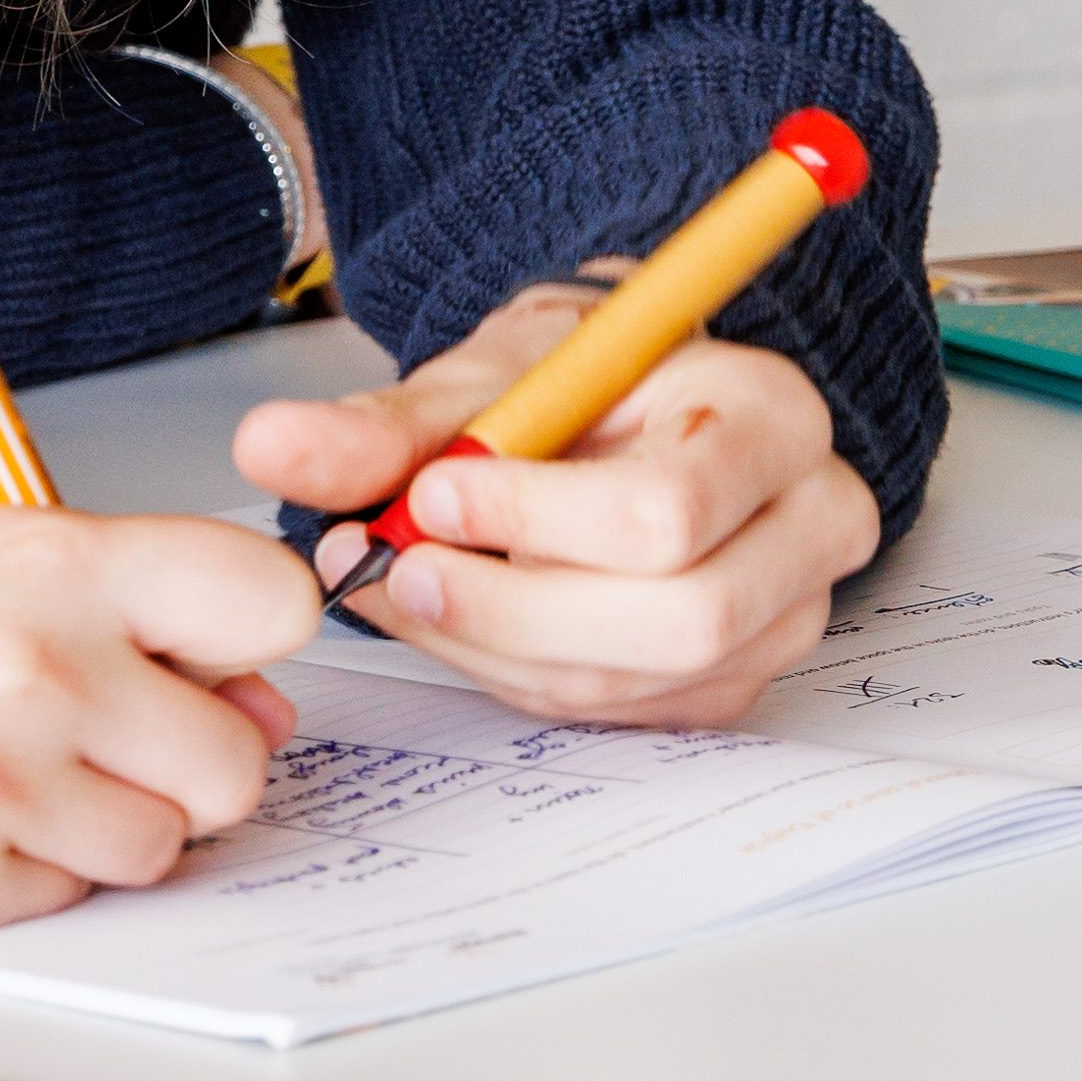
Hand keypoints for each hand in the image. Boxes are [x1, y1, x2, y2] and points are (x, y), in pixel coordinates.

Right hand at [0, 515, 328, 933]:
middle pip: (237, 760)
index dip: (258, 638)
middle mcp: (39, 671)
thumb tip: (245, 694)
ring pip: (165, 845)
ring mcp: (2, 790)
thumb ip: (104, 608)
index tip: (224, 654)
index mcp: (43, 564)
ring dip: (108, 826)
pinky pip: (73, 899)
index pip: (263, 601)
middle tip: (99, 737)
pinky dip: (31, 873)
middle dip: (187, 763)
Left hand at [233, 294, 876, 729]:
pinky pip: (620, 708)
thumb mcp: (492, 372)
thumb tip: (272, 447)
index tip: (433, 494)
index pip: (670, 507)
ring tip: (402, 585)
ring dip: (496, 644)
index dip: (536, 518)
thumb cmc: (587, 380)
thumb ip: (384, 421)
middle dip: (511, 606)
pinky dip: (518, 671)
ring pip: (638, 677)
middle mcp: (809, 522)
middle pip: (677, 617)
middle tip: (395, 569)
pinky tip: (463, 618)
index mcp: (772, 417)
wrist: (634, 405)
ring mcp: (782, 616)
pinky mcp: (733, 679)